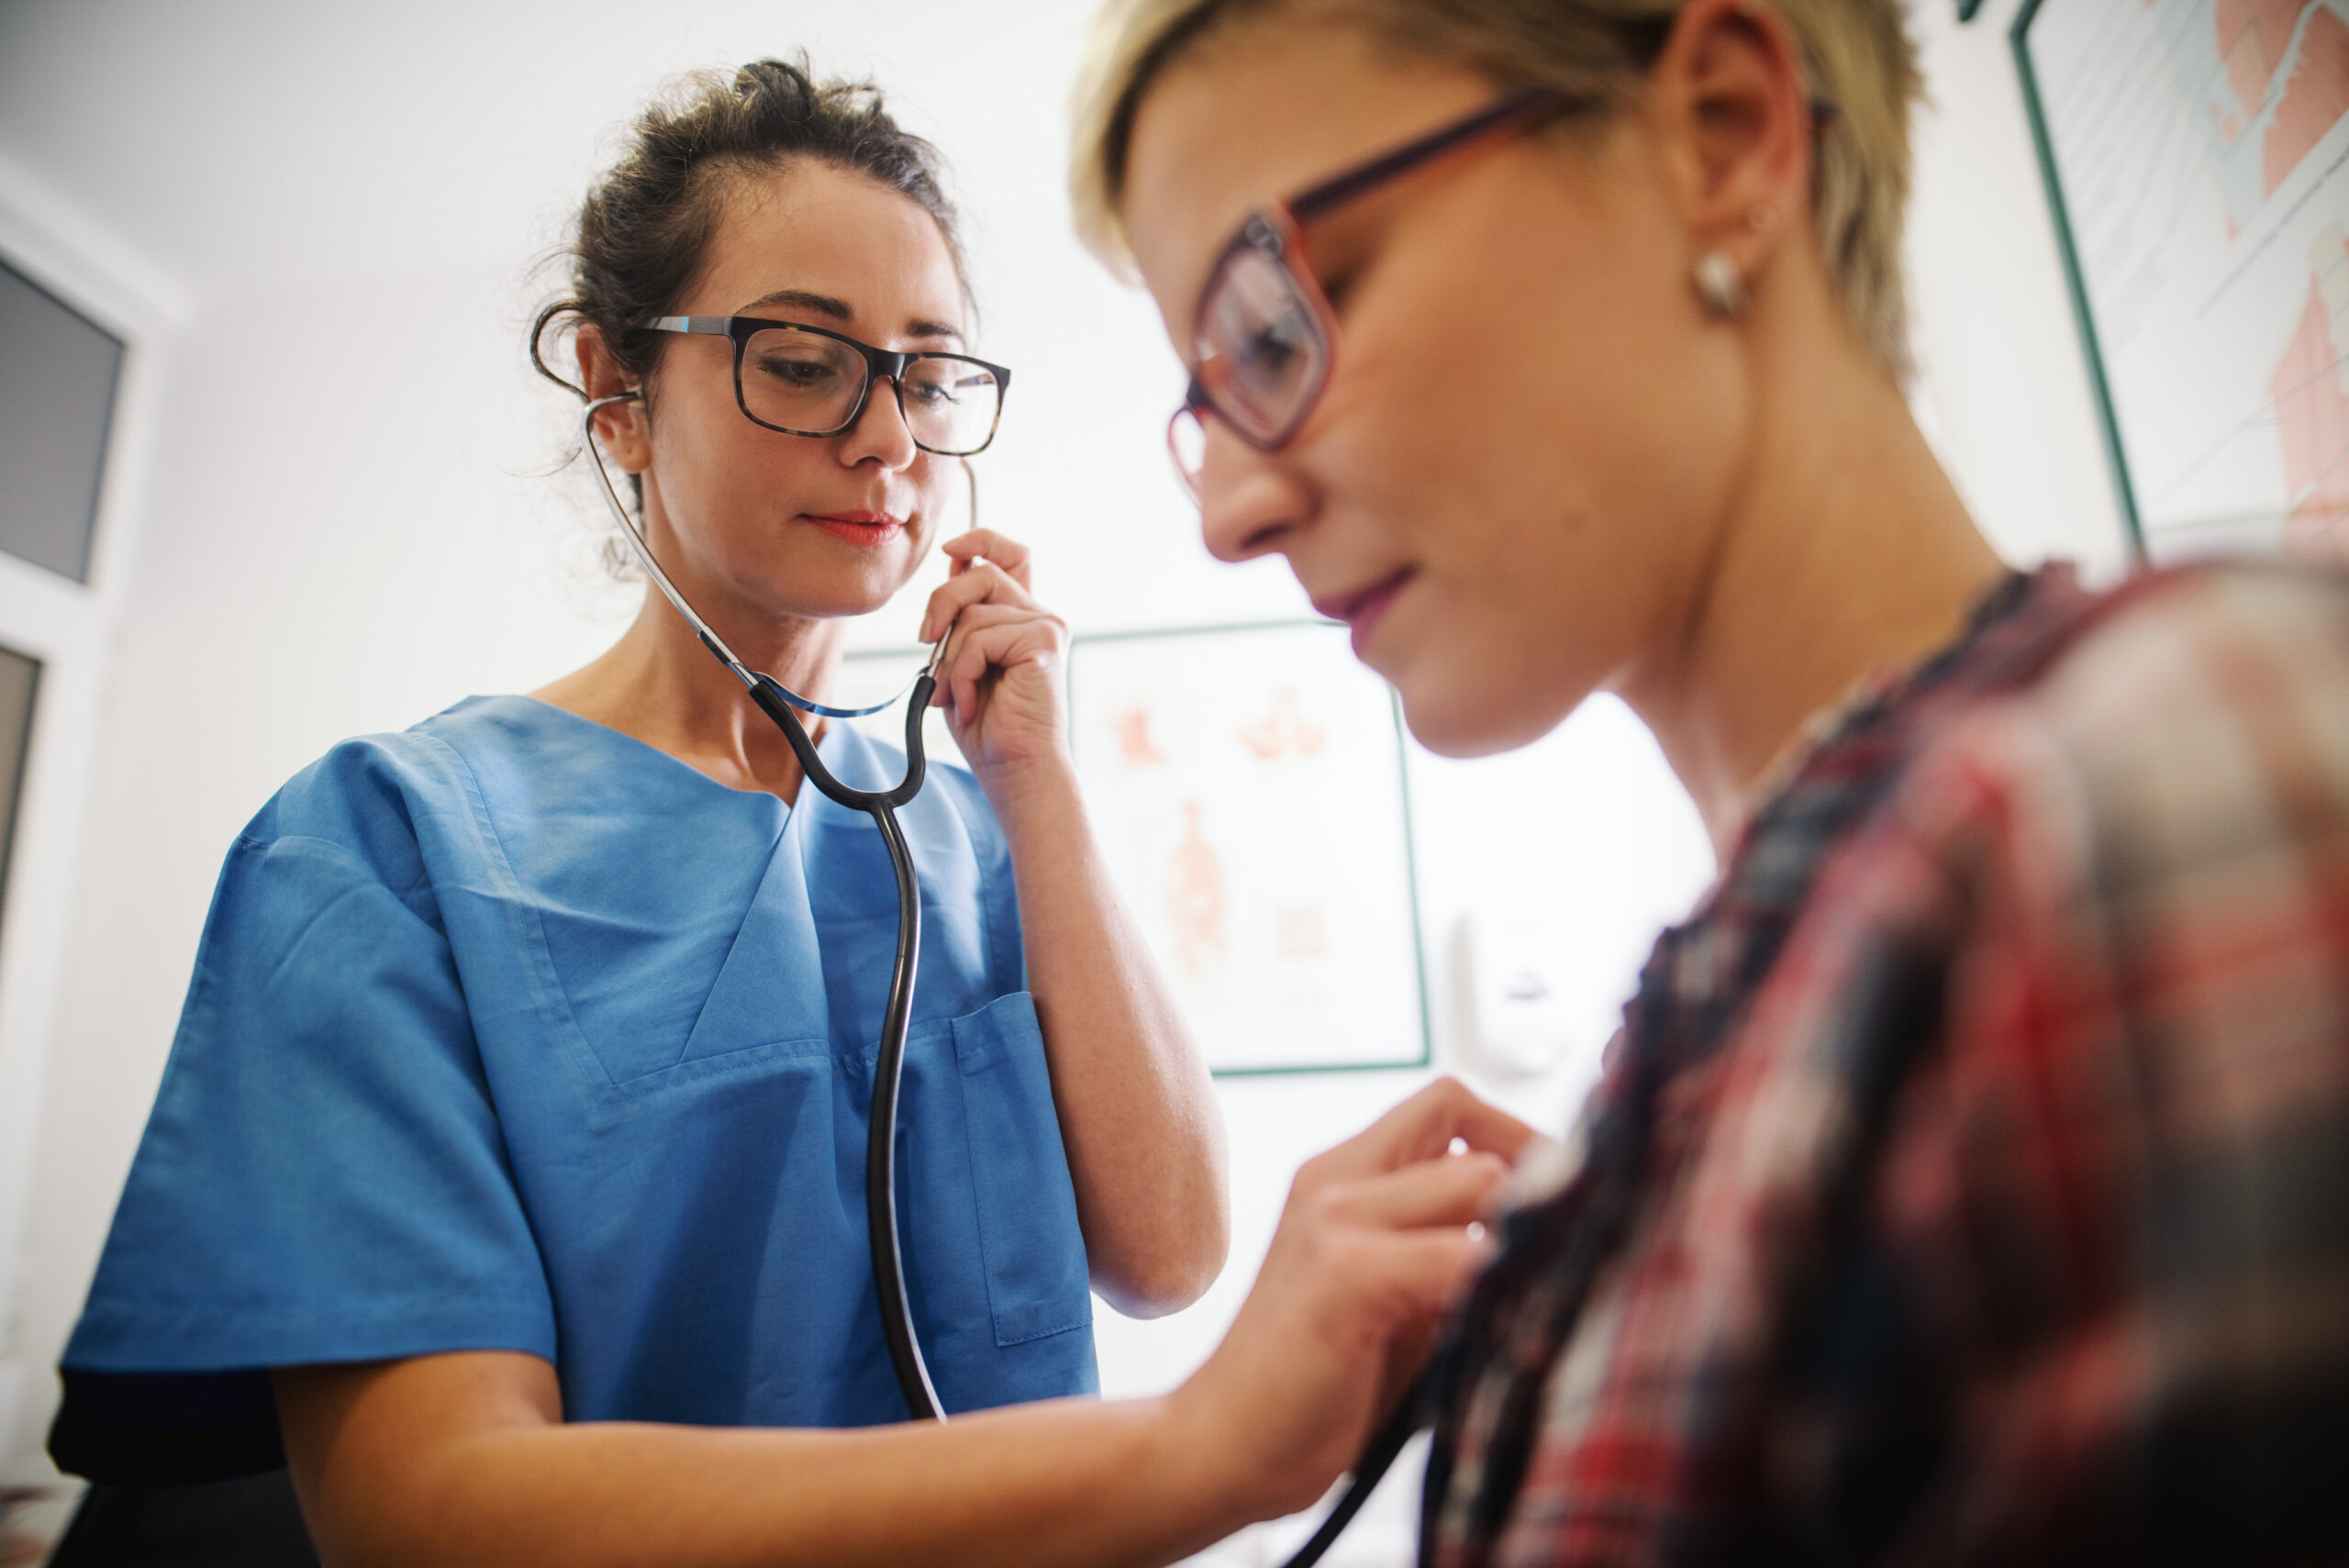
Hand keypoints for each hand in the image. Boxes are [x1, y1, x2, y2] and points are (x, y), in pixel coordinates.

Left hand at [916, 530, 1069, 784]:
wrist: (1015, 770)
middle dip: (941, 601)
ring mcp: (1045, 627)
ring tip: (958, 695)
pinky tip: (972, 702)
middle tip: (925, 640)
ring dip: (950, 658)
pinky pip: (980, 637)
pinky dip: (963, 673)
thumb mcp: (961, 662)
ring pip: (973, 610)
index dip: (981, 540)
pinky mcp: (1044, 641)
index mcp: (1021, 619)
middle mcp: (1039, 617)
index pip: (1010, 556)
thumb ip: (961, 618)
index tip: (950, 549)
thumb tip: (951, 566)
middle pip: (982, 571)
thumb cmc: (989, 727)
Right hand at [1168, 1079, 1537, 1520]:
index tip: (1551, 1205)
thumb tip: (1557, 1229)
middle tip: (1556, 1256)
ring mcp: (1335, 1219)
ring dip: (1517, 1238)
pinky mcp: (1345, 1274)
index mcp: (1344, 1175)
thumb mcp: (1395, 1297)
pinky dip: (1499, 1286)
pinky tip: (1499, 1334)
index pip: (1450, 1102)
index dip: (1515, 1137)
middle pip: (1469, 1127)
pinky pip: (1459, 1255)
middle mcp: (1335, 1180)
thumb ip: (1448, 1248)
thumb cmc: (1319, 1386)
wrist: (1225, 1447)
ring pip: (1477, 1180)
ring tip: (1526, 1297)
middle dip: (1532, 1187)